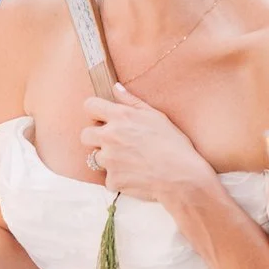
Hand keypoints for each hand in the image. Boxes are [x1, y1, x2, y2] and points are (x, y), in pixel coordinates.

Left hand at [79, 85, 217, 203]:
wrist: (183, 177)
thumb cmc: (174, 145)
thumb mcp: (157, 116)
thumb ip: (132, 101)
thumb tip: (115, 88)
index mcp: (121, 117)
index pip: (89, 106)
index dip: (95, 112)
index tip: (102, 118)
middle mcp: (110, 137)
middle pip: (85, 134)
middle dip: (96, 138)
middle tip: (114, 143)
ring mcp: (110, 160)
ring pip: (96, 158)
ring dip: (109, 160)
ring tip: (131, 161)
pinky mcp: (113, 180)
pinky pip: (109, 179)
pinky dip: (119, 179)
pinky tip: (136, 176)